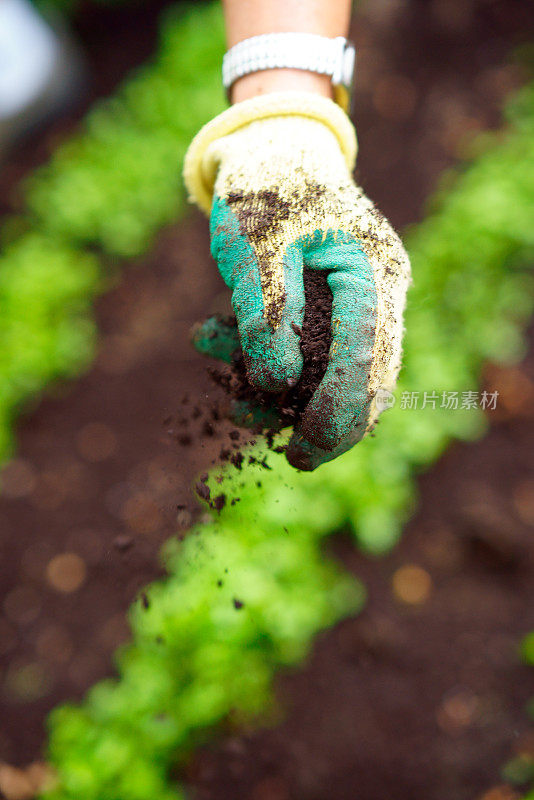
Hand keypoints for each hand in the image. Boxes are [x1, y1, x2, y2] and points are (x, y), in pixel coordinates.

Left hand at [185, 93, 410, 469]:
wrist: (265, 147)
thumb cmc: (262, 184)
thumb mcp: (253, 244)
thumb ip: (267, 313)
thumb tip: (277, 384)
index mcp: (372, 271)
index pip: (367, 360)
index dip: (337, 414)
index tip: (302, 455)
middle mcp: (377, 290)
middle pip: (367, 378)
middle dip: (323, 420)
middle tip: (288, 456)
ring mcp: (358, 298)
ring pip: (337, 371)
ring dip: (285, 393)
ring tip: (231, 397)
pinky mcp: (331, 304)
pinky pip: (311, 350)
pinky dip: (269, 361)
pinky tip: (217, 343)